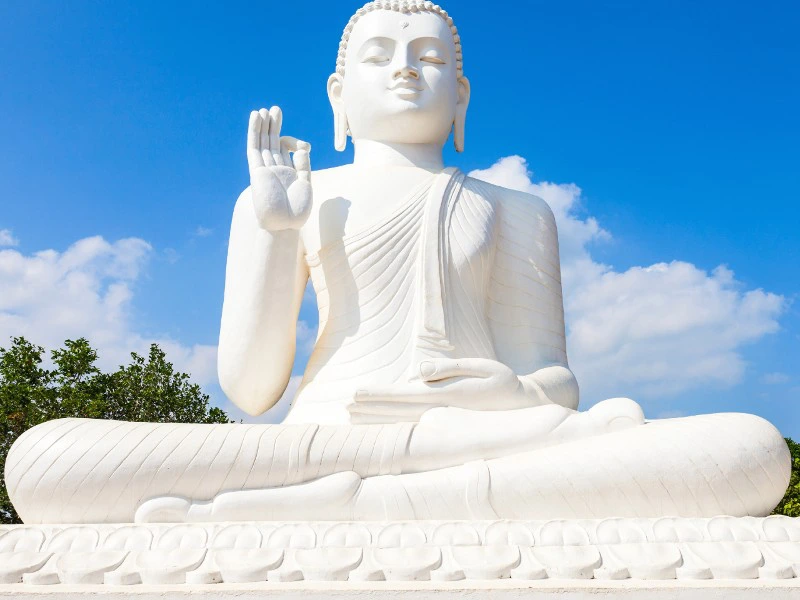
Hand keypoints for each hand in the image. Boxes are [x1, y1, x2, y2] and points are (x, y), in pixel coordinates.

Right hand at [247, 106, 311, 230]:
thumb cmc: (297, 212)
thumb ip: (304, 166)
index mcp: (288, 173)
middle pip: (272, 142)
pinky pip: (254, 148)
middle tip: (276, 109)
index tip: (302, 145)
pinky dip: (254, 132)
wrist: (284, 226)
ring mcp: (265, 169)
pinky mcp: (256, 171)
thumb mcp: (306, 185)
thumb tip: (302, 149)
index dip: (292, 141)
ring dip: (262, 126)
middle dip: (274, 126)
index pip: (286, 150)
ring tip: (264, 110)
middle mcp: (275, 169)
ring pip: (262, 142)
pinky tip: (255, 118)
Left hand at [348, 358, 527, 423]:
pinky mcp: (446, 420)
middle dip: (370, 409)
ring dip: (377, 419)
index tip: (355, 395)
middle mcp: (440, 412)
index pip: (403, 396)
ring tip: (353, 416)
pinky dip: (393, 423)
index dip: (378, 396)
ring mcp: (443, 419)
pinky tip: (380, 422)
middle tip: (344, 408)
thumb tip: (418, 372)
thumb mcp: (481, 366)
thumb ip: (449, 369)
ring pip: (401, 420)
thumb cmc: (503, 381)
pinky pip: (412, 423)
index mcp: (446, 396)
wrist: (524, 405)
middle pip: (397, 411)